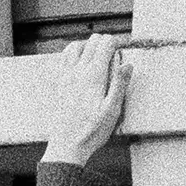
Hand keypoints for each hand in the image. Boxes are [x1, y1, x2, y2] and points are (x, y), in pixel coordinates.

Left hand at [41, 29, 128, 167]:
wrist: (67, 144)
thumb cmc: (92, 131)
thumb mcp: (113, 110)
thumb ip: (120, 84)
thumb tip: (127, 64)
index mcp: (94, 76)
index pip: (105, 44)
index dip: (117, 42)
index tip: (123, 49)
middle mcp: (77, 70)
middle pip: (92, 41)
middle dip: (105, 42)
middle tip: (114, 54)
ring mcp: (65, 75)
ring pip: (76, 46)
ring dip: (88, 46)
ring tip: (98, 56)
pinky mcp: (58, 82)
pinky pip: (64, 57)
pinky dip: (74, 53)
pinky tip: (81, 64)